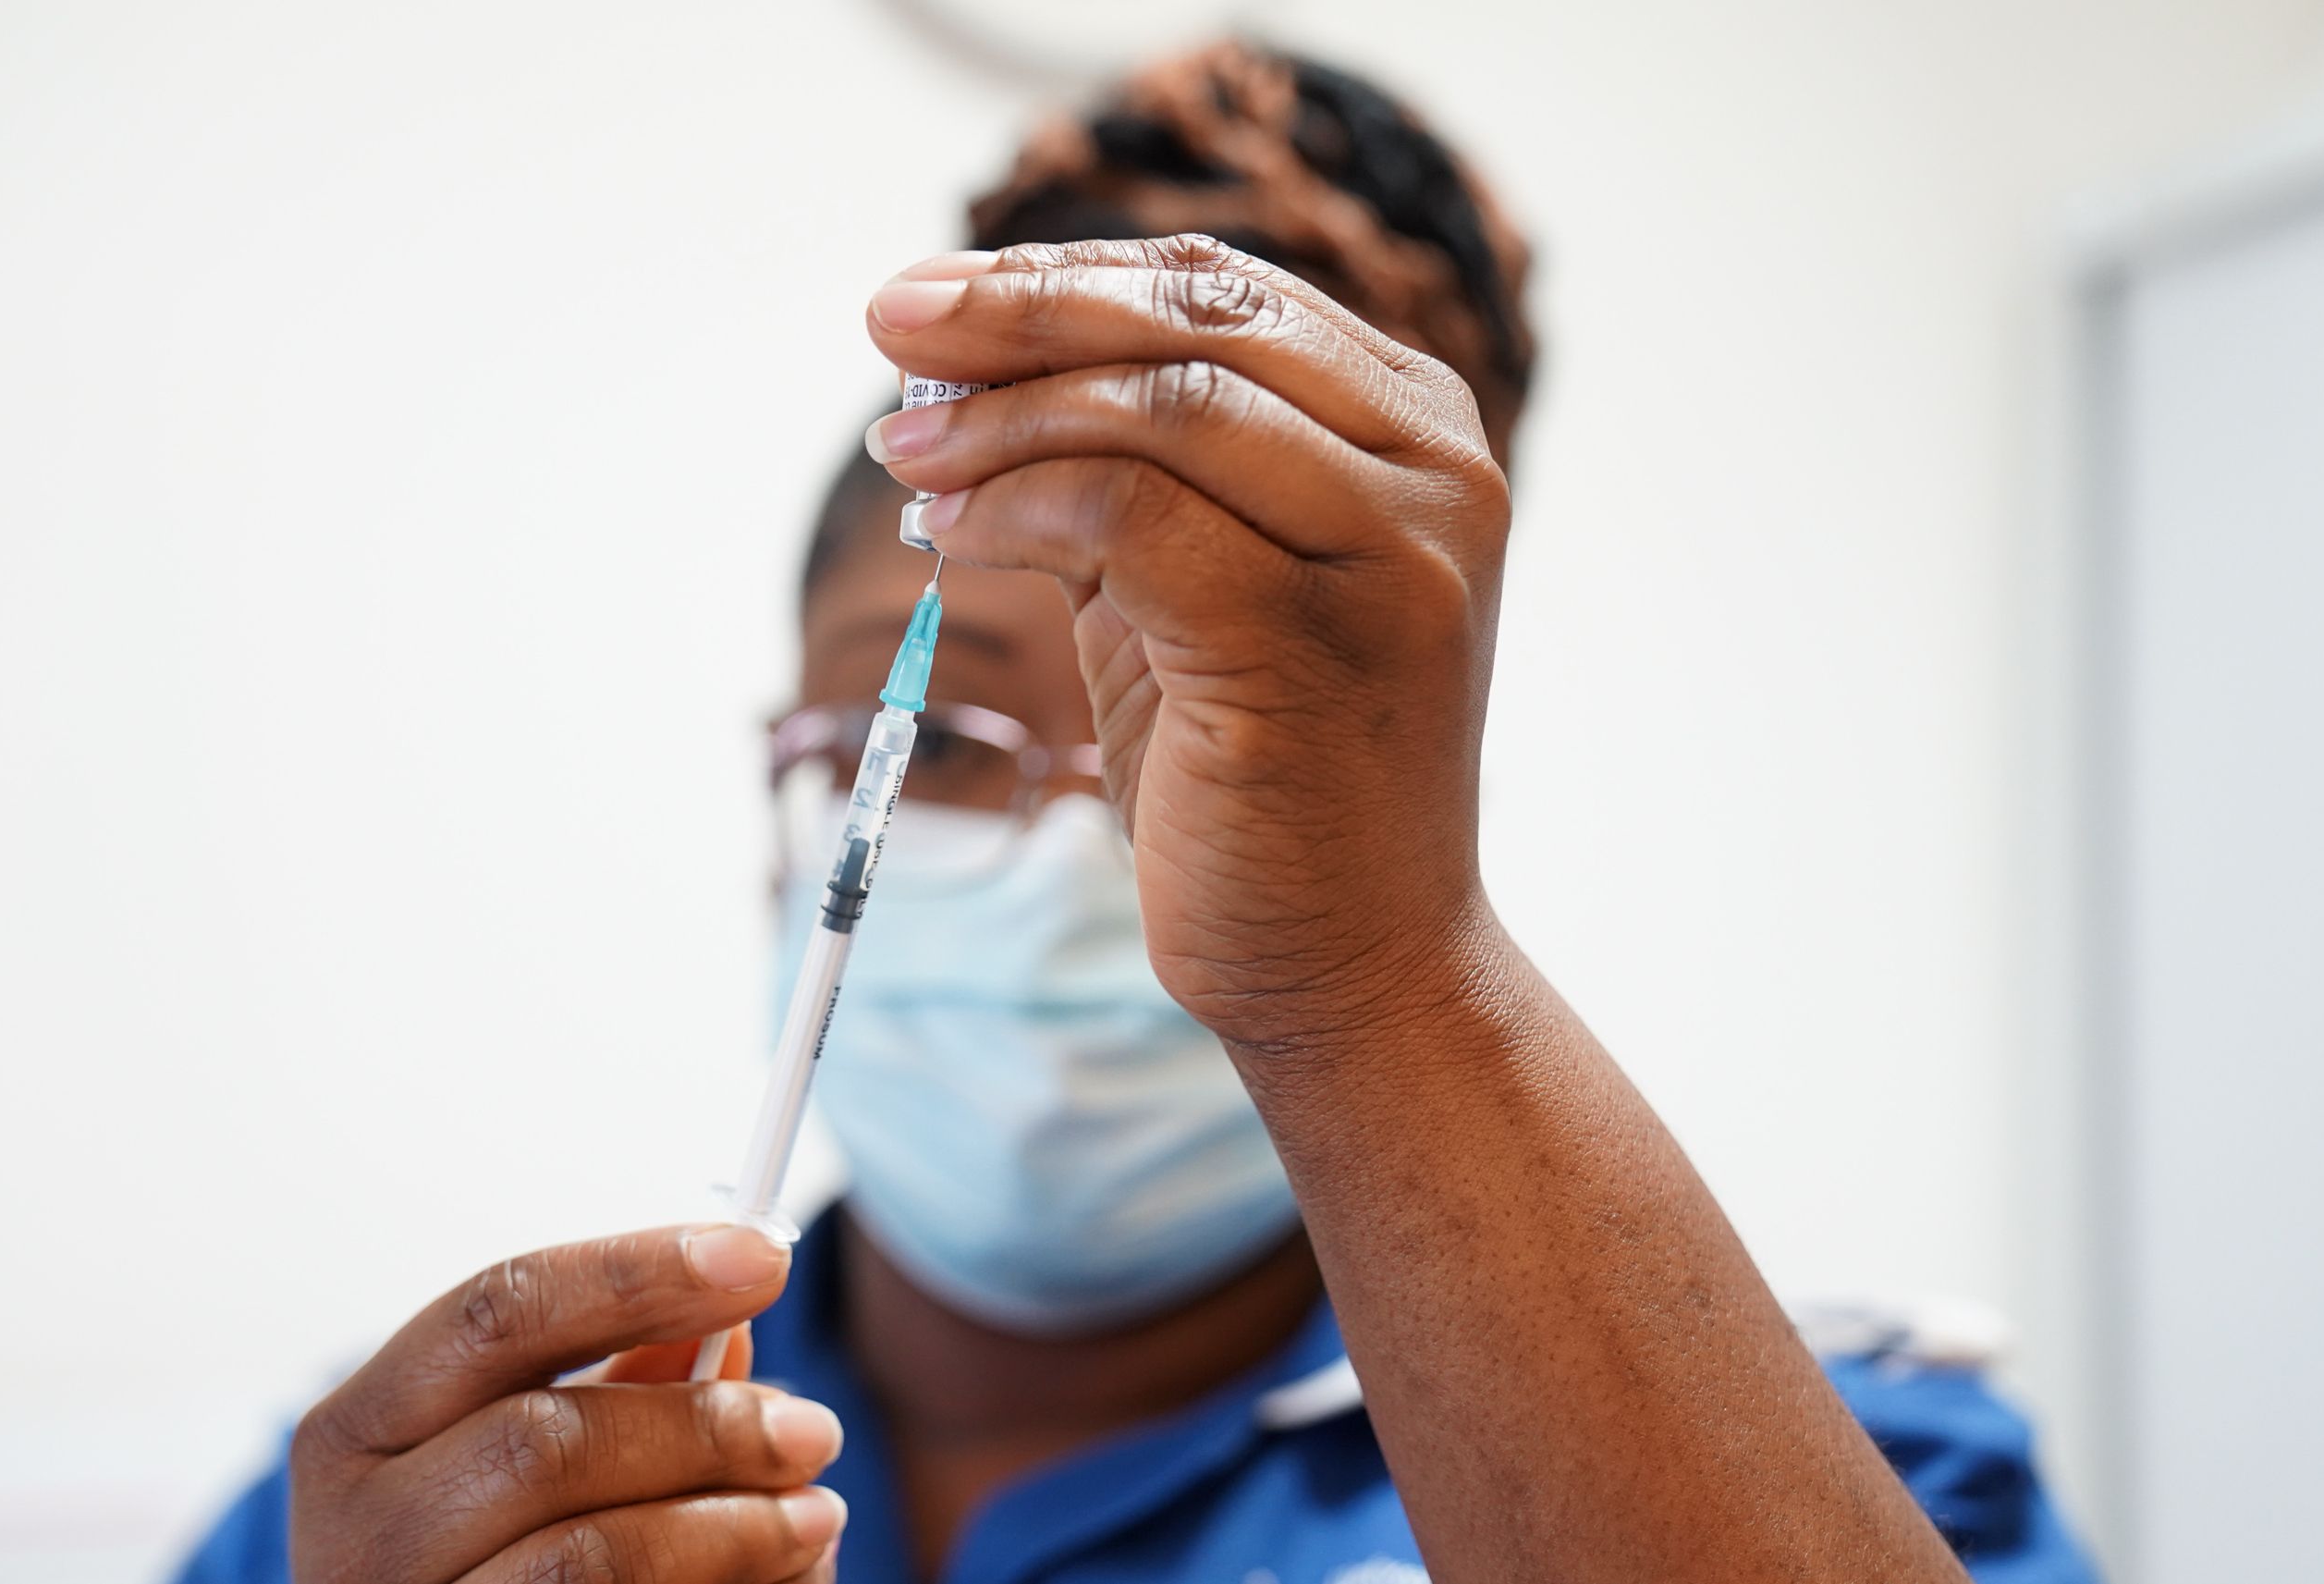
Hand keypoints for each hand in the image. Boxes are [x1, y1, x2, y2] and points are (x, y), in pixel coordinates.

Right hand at [289, 1224, 846, 1583]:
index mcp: (358, 1435)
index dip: (635, 1272)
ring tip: (816, 1513)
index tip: (761, 1257)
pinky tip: (779, 1571)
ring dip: (731, 1527)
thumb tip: (731, 1328)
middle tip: (813, 1427)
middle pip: (546, 1439)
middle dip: (703, 1423)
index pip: (496, 1312)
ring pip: (587, 1554)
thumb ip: (620, 1395)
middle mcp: (356, 1534)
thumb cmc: (493, 1563)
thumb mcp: (532, 1468)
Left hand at [864, 236, 1511, 1051]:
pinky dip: (1016, 507)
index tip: (933, 297)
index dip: (1063, 272)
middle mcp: (1434, 473)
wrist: (1358, 966)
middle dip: (1015, 311)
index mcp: (1417, 434)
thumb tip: (962, 366)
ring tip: (905, 454)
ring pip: (1160, 407)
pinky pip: (1129, 516)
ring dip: (1000, 417)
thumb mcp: (1199, 586)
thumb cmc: (1267, 779)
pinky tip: (951, 531)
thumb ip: (1130, 471)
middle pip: (1195, 323)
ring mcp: (1392, 554)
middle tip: (889, 326)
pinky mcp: (1313, 640)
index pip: (1225, 292)